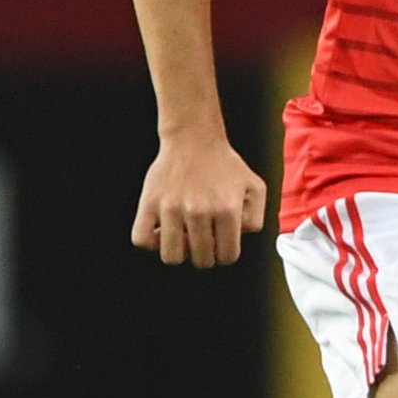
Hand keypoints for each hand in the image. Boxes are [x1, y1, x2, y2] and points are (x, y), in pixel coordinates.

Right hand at [133, 131, 268, 267]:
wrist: (194, 137)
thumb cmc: (222, 163)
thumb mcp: (254, 187)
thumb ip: (255, 219)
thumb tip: (238, 239)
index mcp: (227, 209)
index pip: (227, 256)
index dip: (225, 253)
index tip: (219, 244)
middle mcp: (199, 211)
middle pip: (201, 260)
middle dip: (204, 253)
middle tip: (201, 237)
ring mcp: (171, 208)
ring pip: (171, 256)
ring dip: (178, 250)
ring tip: (181, 235)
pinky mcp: (149, 202)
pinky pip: (141, 239)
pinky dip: (150, 241)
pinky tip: (161, 229)